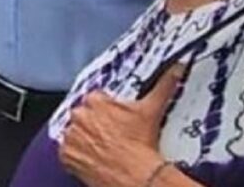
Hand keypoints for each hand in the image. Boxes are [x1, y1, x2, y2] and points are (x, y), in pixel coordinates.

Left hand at [60, 65, 182, 186]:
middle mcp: (79, 115)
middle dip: (94, 124)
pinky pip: (67, 152)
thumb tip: (176, 69)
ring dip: (85, 139)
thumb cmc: (141, 144)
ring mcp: (71, 135)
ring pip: (75, 133)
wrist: (135, 175)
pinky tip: (93, 158)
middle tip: (111, 136)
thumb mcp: (152, 110)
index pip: (96, 101)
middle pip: (84, 116)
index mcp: (95, 100)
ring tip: (103, 148)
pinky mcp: (66, 155)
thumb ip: (164, 85)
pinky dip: (77, 156)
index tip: (115, 121)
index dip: (107, 112)